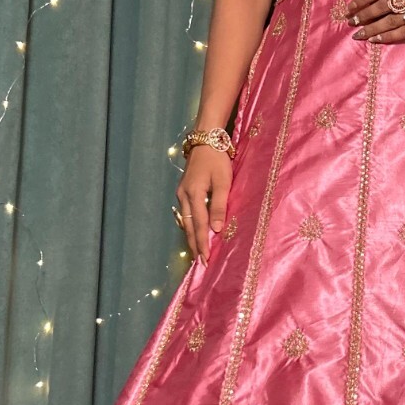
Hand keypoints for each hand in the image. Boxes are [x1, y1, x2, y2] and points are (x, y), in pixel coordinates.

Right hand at [175, 146, 232, 264]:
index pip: (198, 226)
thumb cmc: (217, 160)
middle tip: (201, 264)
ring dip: (191, 238)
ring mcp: (182, 194)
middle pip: (188, 227)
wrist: (206, 140)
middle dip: (195, 246)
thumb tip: (216, 228)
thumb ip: (219, 205)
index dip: (202, 244)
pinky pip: (186, 214)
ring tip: (198, 253)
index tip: (206, 260)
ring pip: (185, 222)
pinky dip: (190, 227)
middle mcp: (184, 197)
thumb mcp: (223, 181)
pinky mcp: (184, 191)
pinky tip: (194, 233)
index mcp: (193, 195)